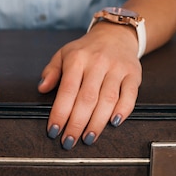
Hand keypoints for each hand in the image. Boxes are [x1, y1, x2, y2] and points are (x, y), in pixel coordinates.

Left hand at [38, 23, 141, 148]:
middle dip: (77, 124)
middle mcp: (98, 63)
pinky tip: (114, 123)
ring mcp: (117, 68)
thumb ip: (51, 72)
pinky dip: (123, 111)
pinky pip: (130, 95)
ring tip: (88, 139)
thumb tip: (42, 88)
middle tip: (69, 141)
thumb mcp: (64, 54)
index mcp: (77, 59)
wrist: (116, 35)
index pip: (67, 90)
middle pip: (87, 98)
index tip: (53, 130)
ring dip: (97, 123)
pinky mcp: (133, 74)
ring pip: (108, 100)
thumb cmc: (86, 50)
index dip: (60, 112)